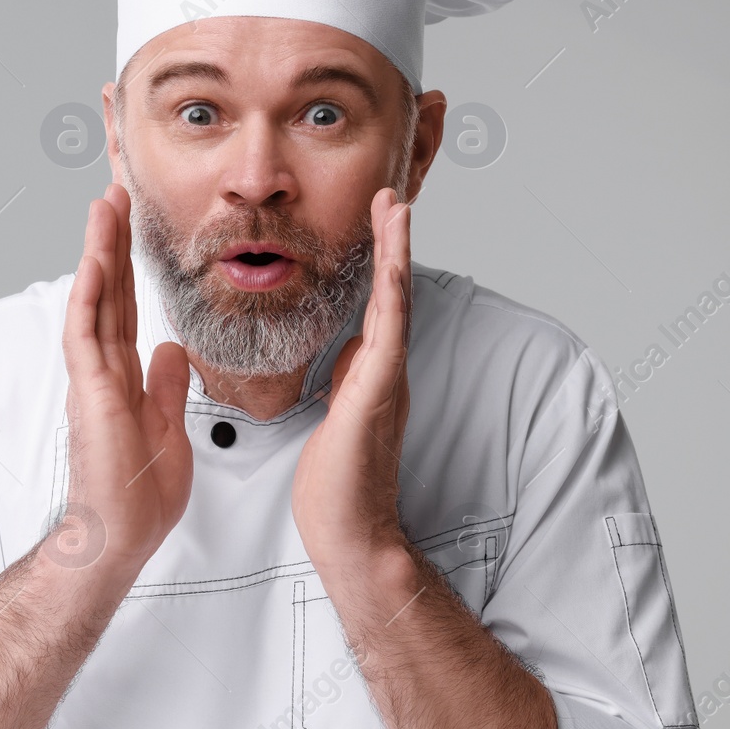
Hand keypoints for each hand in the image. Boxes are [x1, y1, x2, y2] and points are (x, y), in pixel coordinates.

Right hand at [60, 183, 193, 565]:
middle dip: (111, 241)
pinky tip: (92, 262)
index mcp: (125, 377)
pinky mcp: (91, 393)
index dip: (128, 266)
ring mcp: (94, 379)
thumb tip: (173, 349)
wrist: (121, 536)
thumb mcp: (170, 427)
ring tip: (103, 206)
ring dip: (97, 252)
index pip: (125, 308)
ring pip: (93, 302)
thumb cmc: (140, 494)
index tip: (131, 225)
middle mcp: (104, 371)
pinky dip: (87, 296)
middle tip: (114, 193)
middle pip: (106, 292)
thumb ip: (167, 385)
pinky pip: (85, 336)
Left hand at [290, 187, 412, 564]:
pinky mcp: (376, 392)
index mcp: (370, 373)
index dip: (378, 260)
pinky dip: (394, 291)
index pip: (377, 304)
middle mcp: (384, 370)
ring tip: (396, 207)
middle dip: (392, 241)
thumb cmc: (337, 486)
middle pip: (393, 291)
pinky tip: (394, 260)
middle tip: (392, 195)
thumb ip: (343, 381)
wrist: (350, 533)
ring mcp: (384, 379)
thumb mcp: (333, 416)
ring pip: (396, 301)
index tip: (375, 220)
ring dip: (396, 251)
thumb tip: (343, 353)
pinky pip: (389, 332)